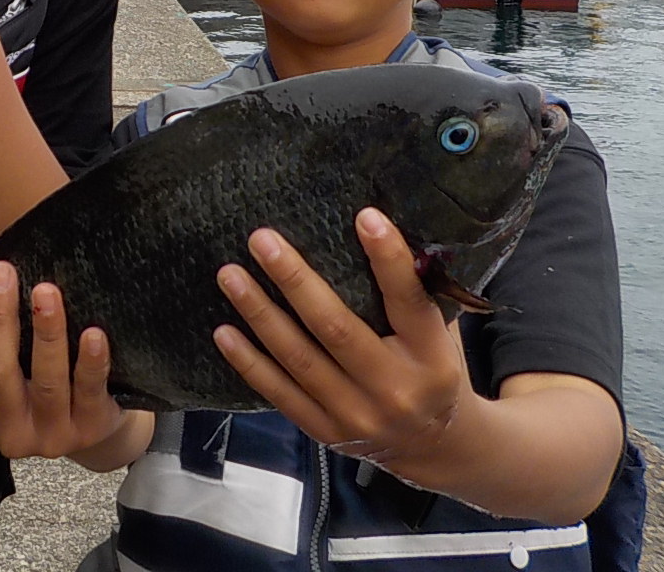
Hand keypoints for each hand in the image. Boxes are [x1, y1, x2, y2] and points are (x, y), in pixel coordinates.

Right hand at [0, 262, 125, 460]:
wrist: (92, 423)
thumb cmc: (35, 382)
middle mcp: (9, 433)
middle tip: (3, 275)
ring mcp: (51, 435)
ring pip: (46, 382)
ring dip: (46, 333)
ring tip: (45, 292)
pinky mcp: (90, 429)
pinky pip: (90, 393)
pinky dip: (91, 362)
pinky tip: (93, 333)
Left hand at [212, 208, 468, 467]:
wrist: (436, 446)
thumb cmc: (432, 369)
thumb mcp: (440, 334)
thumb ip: (414, 294)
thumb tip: (375, 227)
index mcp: (431, 355)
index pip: (408, 300)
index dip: (387, 259)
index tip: (365, 216)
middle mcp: (395, 388)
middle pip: (335, 328)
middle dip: (294, 280)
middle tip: (261, 239)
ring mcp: (357, 415)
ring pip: (298, 359)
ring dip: (259, 313)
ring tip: (230, 275)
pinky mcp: (326, 432)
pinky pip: (280, 393)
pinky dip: (249, 362)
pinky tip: (223, 332)